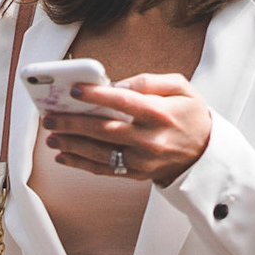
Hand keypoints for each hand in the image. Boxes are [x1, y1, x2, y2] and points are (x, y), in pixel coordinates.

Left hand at [42, 73, 212, 185]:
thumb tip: (117, 83)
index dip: (97, 95)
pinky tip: (63, 156)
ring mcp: (141, 160)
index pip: (123, 102)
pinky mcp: (136, 173)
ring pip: (99, 153)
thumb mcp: (181, 88)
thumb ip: (149, 81)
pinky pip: (103, 169)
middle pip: (104, 130)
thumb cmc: (190, 116)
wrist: (205, 154)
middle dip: (72, 123)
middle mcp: (149, 139)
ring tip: (51, 136)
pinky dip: (80, 164)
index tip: (74, 89)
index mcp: (160, 113)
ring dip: (71, 145)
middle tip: (49, 117)